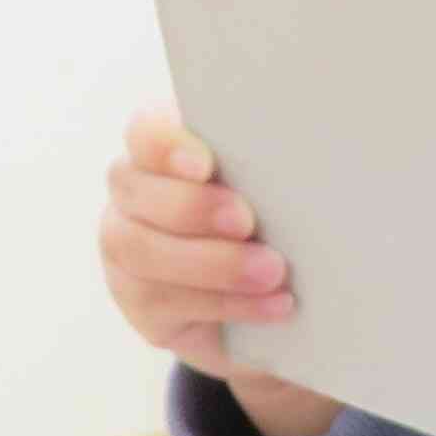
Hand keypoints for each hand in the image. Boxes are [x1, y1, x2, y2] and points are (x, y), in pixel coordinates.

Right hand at [99, 105, 338, 435]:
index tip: (204, 163)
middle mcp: (133, 195)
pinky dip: (225, 303)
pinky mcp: (141, 304)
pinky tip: (272, 304)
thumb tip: (308, 148)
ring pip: (142, 252)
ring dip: (213, 263)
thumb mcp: (279, 184)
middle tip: (247, 221)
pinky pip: (164, 303)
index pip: (145, 131)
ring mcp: (127, 249)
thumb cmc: (279, 219)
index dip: (166, 145)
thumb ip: (272, 162)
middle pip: (135, 191)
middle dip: (193, 208)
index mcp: (164, 149)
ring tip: (272, 271)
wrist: (278, 300)